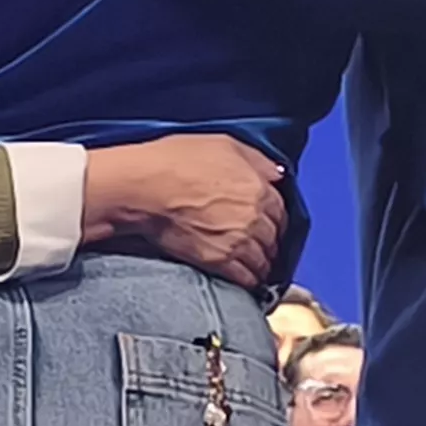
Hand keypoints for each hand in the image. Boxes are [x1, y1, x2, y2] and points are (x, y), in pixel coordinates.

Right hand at [82, 136, 286, 288]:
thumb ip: (257, 160)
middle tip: (263, 245)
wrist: (144, 188)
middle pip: (274, 238)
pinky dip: (249, 281)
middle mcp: (255, 217)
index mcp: (259, 188)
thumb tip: (277, 174)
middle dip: (270, 242)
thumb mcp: (223, 144)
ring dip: (261, 264)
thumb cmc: (177, 161)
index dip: (275, 218)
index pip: (281, 211)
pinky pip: (245, 278)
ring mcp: (238, 241)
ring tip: (255, 266)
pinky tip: (246, 280)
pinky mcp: (218, 261)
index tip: (270, 224)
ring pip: (262, 261)